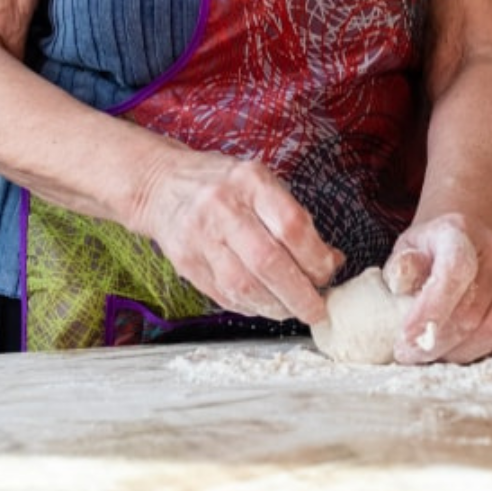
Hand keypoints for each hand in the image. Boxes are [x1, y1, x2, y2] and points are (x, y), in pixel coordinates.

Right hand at [134, 151, 343, 324]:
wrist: (162, 184)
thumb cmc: (223, 183)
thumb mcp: (261, 182)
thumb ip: (294, 218)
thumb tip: (330, 261)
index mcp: (250, 181)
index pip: (290, 226)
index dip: (315, 257)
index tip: (328, 273)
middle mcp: (223, 207)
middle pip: (268, 262)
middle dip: (299, 293)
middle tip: (317, 309)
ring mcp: (200, 237)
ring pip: (244, 286)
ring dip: (276, 306)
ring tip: (292, 309)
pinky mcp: (186, 262)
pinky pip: (224, 295)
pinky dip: (251, 306)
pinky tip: (265, 304)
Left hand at [383, 213, 491, 363]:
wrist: (465, 242)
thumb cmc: (434, 250)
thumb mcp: (407, 249)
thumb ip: (402, 266)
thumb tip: (401, 280)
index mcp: (461, 232)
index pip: (455, 270)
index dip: (431, 308)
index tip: (408, 335)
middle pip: (471, 310)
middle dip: (436, 341)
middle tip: (411, 353)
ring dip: (458, 352)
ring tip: (433, 352)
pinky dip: (480, 353)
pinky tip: (458, 350)